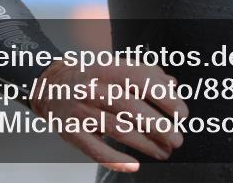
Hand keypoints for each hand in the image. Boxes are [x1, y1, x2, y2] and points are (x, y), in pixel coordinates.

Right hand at [31, 59, 186, 172]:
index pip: (140, 80)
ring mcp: (79, 110)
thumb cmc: (92, 77)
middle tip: (177, 138)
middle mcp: (91, 88)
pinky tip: (134, 166)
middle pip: (130, 107)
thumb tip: (172, 86)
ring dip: (145, 144)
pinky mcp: (70, 131)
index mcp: (106, 68)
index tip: (181, 113)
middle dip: (158, 126)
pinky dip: (116, 160)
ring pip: (117, 129)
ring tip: (164, 152)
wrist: (50, 86)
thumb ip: (145, 73)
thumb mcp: (116, 66)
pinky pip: (95, 149)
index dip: (164, 97)